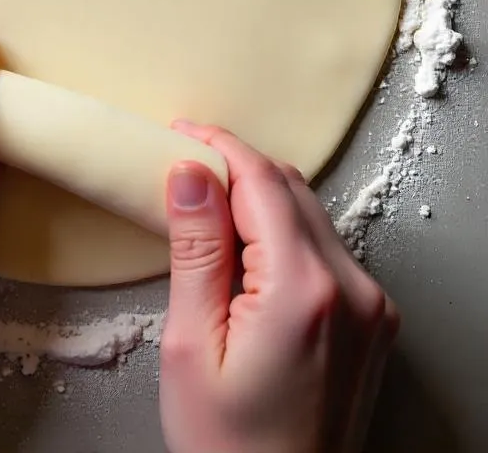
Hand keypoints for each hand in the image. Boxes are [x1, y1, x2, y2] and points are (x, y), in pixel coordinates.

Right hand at [160, 124, 398, 452]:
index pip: (262, 181)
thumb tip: (189, 173)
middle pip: (290, 188)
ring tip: (208, 216)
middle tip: (185, 171)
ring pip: (310, 213)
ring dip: (260, 200)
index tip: (181, 133)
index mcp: (304, 291)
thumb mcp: (192, 347)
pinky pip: (326, 248)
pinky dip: (284, 233)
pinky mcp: (373, 320)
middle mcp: (352, 290)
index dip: (218, 146)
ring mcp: (371, 306)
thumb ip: (196, 251)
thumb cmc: (228, 447)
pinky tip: (247, 254)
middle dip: (236, 169)